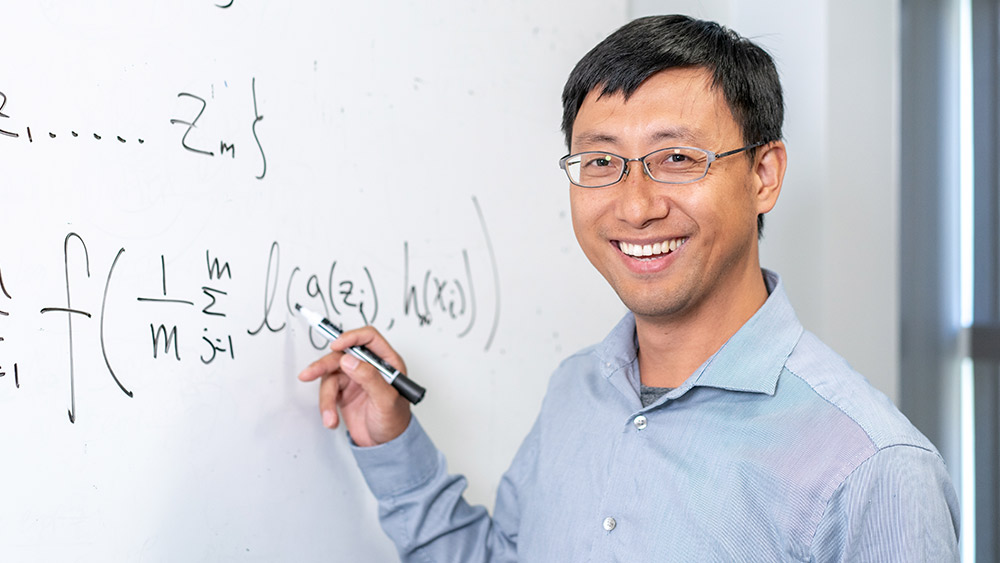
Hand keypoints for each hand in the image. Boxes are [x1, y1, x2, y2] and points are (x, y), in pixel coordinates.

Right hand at [297, 326, 410, 446]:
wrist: (385, 446)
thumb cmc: (395, 422)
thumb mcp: (386, 400)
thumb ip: (370, 378)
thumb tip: (349, 360)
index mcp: (387, 362)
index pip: (368, 338)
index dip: (351, 337)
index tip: (336, 345)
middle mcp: (369, 367)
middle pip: (342, 355)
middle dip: (324, 365)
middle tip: (310, 373)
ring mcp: (355, 379)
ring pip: (330, 375)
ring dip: (326, 397)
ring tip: (329, 416)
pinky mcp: (343, 392)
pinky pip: (327, 391)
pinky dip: (326, 406)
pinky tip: (331, 419)